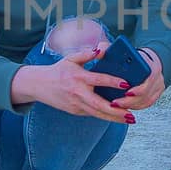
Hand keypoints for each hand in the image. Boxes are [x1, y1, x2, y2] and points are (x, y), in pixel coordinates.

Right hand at [19, 42, 136, 122]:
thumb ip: (87, 54)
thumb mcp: (71, 59)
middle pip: (100, 104)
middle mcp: (78, 92)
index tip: (127, 85)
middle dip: (117, 110)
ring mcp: (76, 104)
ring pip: (98, 114)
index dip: (113, 82)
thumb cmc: (58, 70)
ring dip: (114, 118)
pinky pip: (92, 114)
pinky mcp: (74, 111)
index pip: (99, 79)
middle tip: (131, 113)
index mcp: (78, 77)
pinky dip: (105, 116)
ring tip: (130, 119)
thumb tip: (101, 50)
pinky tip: (118, 117)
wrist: (38, 85)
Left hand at [114, 47, 164, 111]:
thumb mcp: (119, 49)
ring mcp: (158, 87)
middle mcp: (157, 77)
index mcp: (150, 65)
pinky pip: (146, 104)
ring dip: (130, 105)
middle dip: (130, 100)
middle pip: (145, 93)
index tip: (126, 92)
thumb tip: (98, 51)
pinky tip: (123, 109)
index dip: (138, 88)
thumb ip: (108, 48)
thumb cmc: (131, 55)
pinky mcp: (155, 94)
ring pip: (145, 101)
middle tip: (115, 103)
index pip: (148, 78)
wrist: (146, 60)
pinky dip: (134, 107)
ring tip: (115, 107)